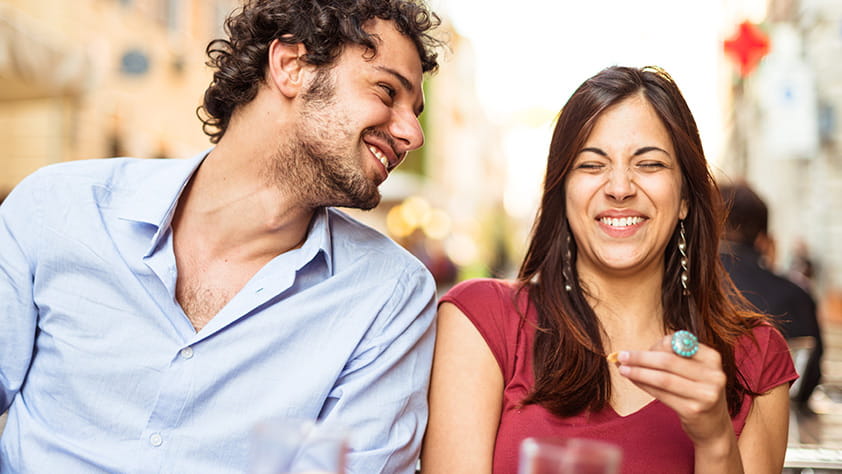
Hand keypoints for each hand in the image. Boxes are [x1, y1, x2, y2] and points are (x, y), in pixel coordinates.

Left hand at [616, 334, 732, 445]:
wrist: (713, 425)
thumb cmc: (697, 390)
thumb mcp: (694, 370)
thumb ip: (672, 357)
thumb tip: (634, 352)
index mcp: (712, 358)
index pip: (677, 344)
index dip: (655, 345)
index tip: (639, 350)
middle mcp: (713, 375)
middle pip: (667, 361)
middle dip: (640, 358)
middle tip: (621, 356)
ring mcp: (705, 394)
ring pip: (663, 378)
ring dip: (638, 372)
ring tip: (622, 369)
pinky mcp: (693, 410)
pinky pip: (661, 394)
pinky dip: (644, 385)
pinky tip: (633, 381)